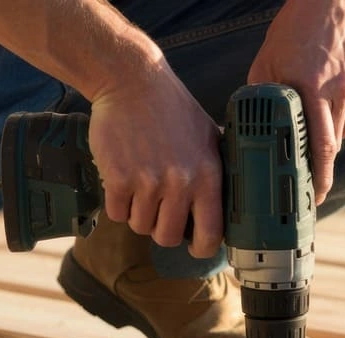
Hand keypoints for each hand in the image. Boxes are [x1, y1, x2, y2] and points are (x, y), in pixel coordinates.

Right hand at [89, 64, 223, 257]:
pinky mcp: (117, 178)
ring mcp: (148, 182)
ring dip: (137, 212)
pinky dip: (116, 202)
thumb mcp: (208, 136)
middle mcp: (180, 183)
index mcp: (208, 175)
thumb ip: (216, 170)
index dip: (201, 247)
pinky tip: (122, 179)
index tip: (194, 247)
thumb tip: (228, 200)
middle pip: (167, 237)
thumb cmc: (172, 108)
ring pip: (139, 226)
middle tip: (157, 210)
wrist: (132, 82)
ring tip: (139, 186)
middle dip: (160, 228)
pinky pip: (116, 213)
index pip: (211, 234)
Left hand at [248, 1, 344, 204]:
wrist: (337, 0)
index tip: (314, 199)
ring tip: (316, 110)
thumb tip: (245, 126)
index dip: (318, 177)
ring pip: (344, 128)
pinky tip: (333, 88)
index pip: (319, 146)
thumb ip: (261, 94)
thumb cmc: (295, 30)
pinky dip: (343, 109)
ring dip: (329, 131)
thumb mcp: (268, 60)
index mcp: (310, 87)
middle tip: (313, 185)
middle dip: (323, 168)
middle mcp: (338, 90)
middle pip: (334, 145)